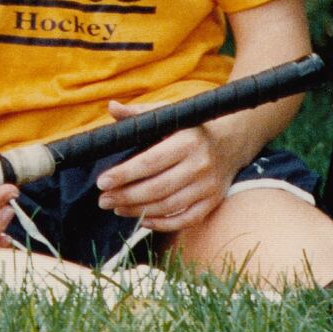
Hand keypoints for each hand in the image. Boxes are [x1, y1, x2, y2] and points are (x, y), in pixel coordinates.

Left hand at [93, 101, 241, 232]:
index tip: (102, 182)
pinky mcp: (213, 201)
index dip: (125, 174)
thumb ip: (139, 113)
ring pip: (169, 205)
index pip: (150, 161)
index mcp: (187, 140)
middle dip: (126, 196)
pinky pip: (186, 219)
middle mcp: (200, 164)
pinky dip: (163, 223)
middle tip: (102, 200)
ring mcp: (208, 186)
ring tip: (115, 208)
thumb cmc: (188, 127)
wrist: (230, 141)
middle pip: (158, 188)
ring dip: (139, 210)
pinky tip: (142, 220)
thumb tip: (111, 108)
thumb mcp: (168, 114)